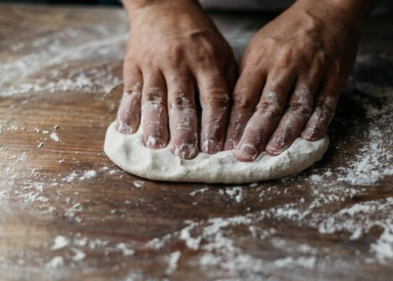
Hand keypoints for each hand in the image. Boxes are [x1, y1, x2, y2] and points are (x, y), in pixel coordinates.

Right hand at [117, 0, 237, 158]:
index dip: (214, 124)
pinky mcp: (133, 64)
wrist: (163, 5)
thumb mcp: (221, 51)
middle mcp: (179, 62)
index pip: (213, 96)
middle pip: (182, 101)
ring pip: (154, 98)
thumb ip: (226, 82)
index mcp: (206, 60)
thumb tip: (232, 119)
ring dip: (155, 124)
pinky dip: (127, 111)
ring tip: (156, 145)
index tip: (215, 147)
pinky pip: (130, 90)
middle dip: (184, 130)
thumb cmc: (198, 35)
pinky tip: (127, 129)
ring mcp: (154, 63)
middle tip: (185, 153)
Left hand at [224, 0, 367, 160]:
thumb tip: (234, 113)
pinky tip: (309, 137)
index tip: (226, 144)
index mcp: (261, 58)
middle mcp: (285, 65)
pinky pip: (326, 103)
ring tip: (273, 151)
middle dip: (255, 133)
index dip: (234, 123)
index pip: (243, 96)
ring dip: (285, 132)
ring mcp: (312, 71)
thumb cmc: (288, 33)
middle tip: (246, 155)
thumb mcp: (260, 48)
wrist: (327, 10)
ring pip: (297, 107)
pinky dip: (318, 122)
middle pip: (268, 104)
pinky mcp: (334, 77)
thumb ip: (249, 78)